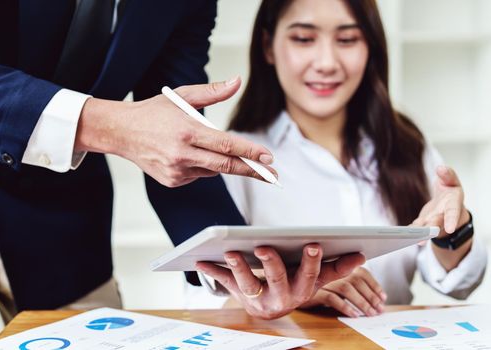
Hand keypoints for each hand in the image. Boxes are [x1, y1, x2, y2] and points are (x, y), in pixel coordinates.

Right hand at [75, 77, 275, 186]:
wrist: (121, 132)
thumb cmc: (153, 112)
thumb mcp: (182, 96)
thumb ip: (212, 92)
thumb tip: (237, 82)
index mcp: (186, 132)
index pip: (226, 145)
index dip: (249, 152)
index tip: (268, 157)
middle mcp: (182, 154)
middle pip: (225, 166)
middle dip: (251, 170)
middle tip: (272, 174)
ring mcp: (176, 171)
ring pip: (212, 171)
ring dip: (218, 161)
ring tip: (201, 145)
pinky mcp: (172, 182)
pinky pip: (198, 175)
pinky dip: (201, 166)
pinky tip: (186, 154)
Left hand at [196, 244, 364, 319]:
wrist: (271, 308)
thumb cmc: (295, 283)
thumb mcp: (315, 278)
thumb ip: (336, 267)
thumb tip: (362, 255)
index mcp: (304, 288)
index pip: (313, 275)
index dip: (314, 262)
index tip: (314, 244)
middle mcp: (283, 296)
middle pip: (280, 279)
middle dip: (273, 264)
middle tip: (264, 248)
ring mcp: (259, 297)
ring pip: (249, 283)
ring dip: (239, 267)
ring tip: (231, 252)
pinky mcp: (240, 295)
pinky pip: (225, 283)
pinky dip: (213, 271)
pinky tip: (200, 260)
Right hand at [307, 267, 385, 317]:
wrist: (292, 285)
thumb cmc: (315, 283)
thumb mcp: (334, 279)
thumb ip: (349, 281)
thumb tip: (372, 297)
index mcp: (340, 263)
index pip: (363, 273)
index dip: (375, 285)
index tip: (383, 298)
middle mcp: (332, 268)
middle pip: (357, 281)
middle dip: (371, 297)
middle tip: (379, 309)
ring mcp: (323, 279)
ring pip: (347, 289)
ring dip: (361, 302)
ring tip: (370, 313)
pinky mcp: (314, 291)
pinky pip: (332, 299)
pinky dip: (345, 306)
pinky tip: (353, 314)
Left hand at [412, 166, 469, 236]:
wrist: (446, 204)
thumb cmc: (450, 193)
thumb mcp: (452, 181)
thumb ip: (448, 175)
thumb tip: (440, 168)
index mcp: (453, 204)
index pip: (453, 212)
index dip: (452, 220)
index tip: (450, 228)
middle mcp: (443, 215)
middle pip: (438, 222)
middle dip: (432, 228)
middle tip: (426, 236)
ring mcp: (432, 220)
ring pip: (426, 227)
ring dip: (420, 233)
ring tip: (416, 241)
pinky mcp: (423, 221)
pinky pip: (416, 226)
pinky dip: (410, 230)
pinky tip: (402, 234)